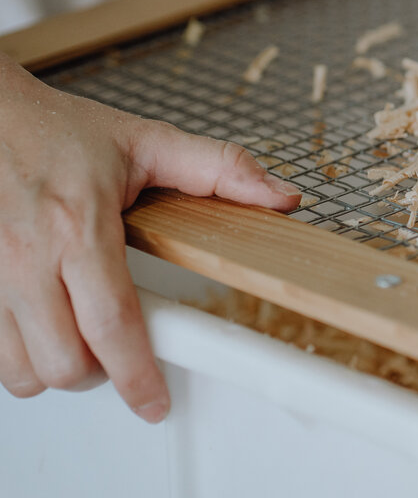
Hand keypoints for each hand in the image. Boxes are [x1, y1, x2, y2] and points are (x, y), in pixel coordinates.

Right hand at [0, 54, 300, 421]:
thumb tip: (279, 196)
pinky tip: (44, 330)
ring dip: (57, 370)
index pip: (113, 323)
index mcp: (80, 226)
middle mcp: (28, 256)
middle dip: (100, 373)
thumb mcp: (147, 140)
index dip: (137, 375)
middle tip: (121, 355)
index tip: (154, 400)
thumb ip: (220, 168)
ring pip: (21, 370)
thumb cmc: (58, 130)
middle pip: (64, 362)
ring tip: (83, 342)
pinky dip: (19, 356)